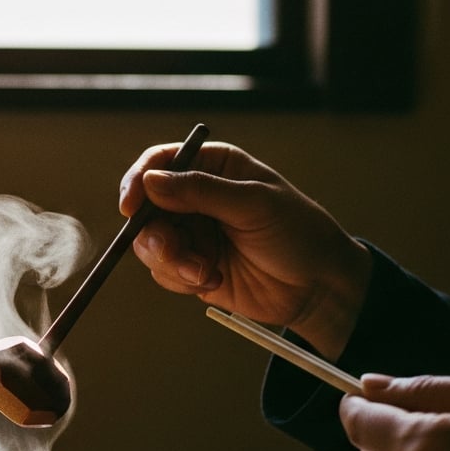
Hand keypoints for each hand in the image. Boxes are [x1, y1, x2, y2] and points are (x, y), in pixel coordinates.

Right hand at [119, 141, 370, 357]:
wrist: (318, 287)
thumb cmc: (298, 233)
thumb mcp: (254, 204)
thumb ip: (202, 192)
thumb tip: (151, 181)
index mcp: (213, 167)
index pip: (161, 162)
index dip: (139, 181)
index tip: (131, 206)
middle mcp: (196, 198)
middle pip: (146, 208)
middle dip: (154, 234)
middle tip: (172, 251)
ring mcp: (193, 233)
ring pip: (150, 244)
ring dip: (172, 262)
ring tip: (205, 272)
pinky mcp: (192, 266)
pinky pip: (165, 272)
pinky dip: (182, 279)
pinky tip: (214, 280)